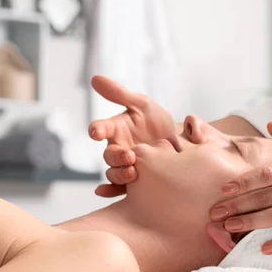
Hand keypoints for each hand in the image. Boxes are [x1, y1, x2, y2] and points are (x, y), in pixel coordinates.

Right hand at [89, 76, 175, 197]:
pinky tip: (103, 193)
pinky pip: (119, 188)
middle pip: (109, 155)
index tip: (96, 131)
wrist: (177, 141)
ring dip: (120, 173)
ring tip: (133, 172)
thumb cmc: (154, 120)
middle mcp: (117, 148)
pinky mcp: (134, 180)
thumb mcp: (141, 103)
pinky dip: (110, 191)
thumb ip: (119, 93)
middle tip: (129, 155)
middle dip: (117, 156)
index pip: (101, 128)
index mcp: (116, 129)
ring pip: (113, 173)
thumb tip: (95, 78)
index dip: (97, 129)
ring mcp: (125, 165)